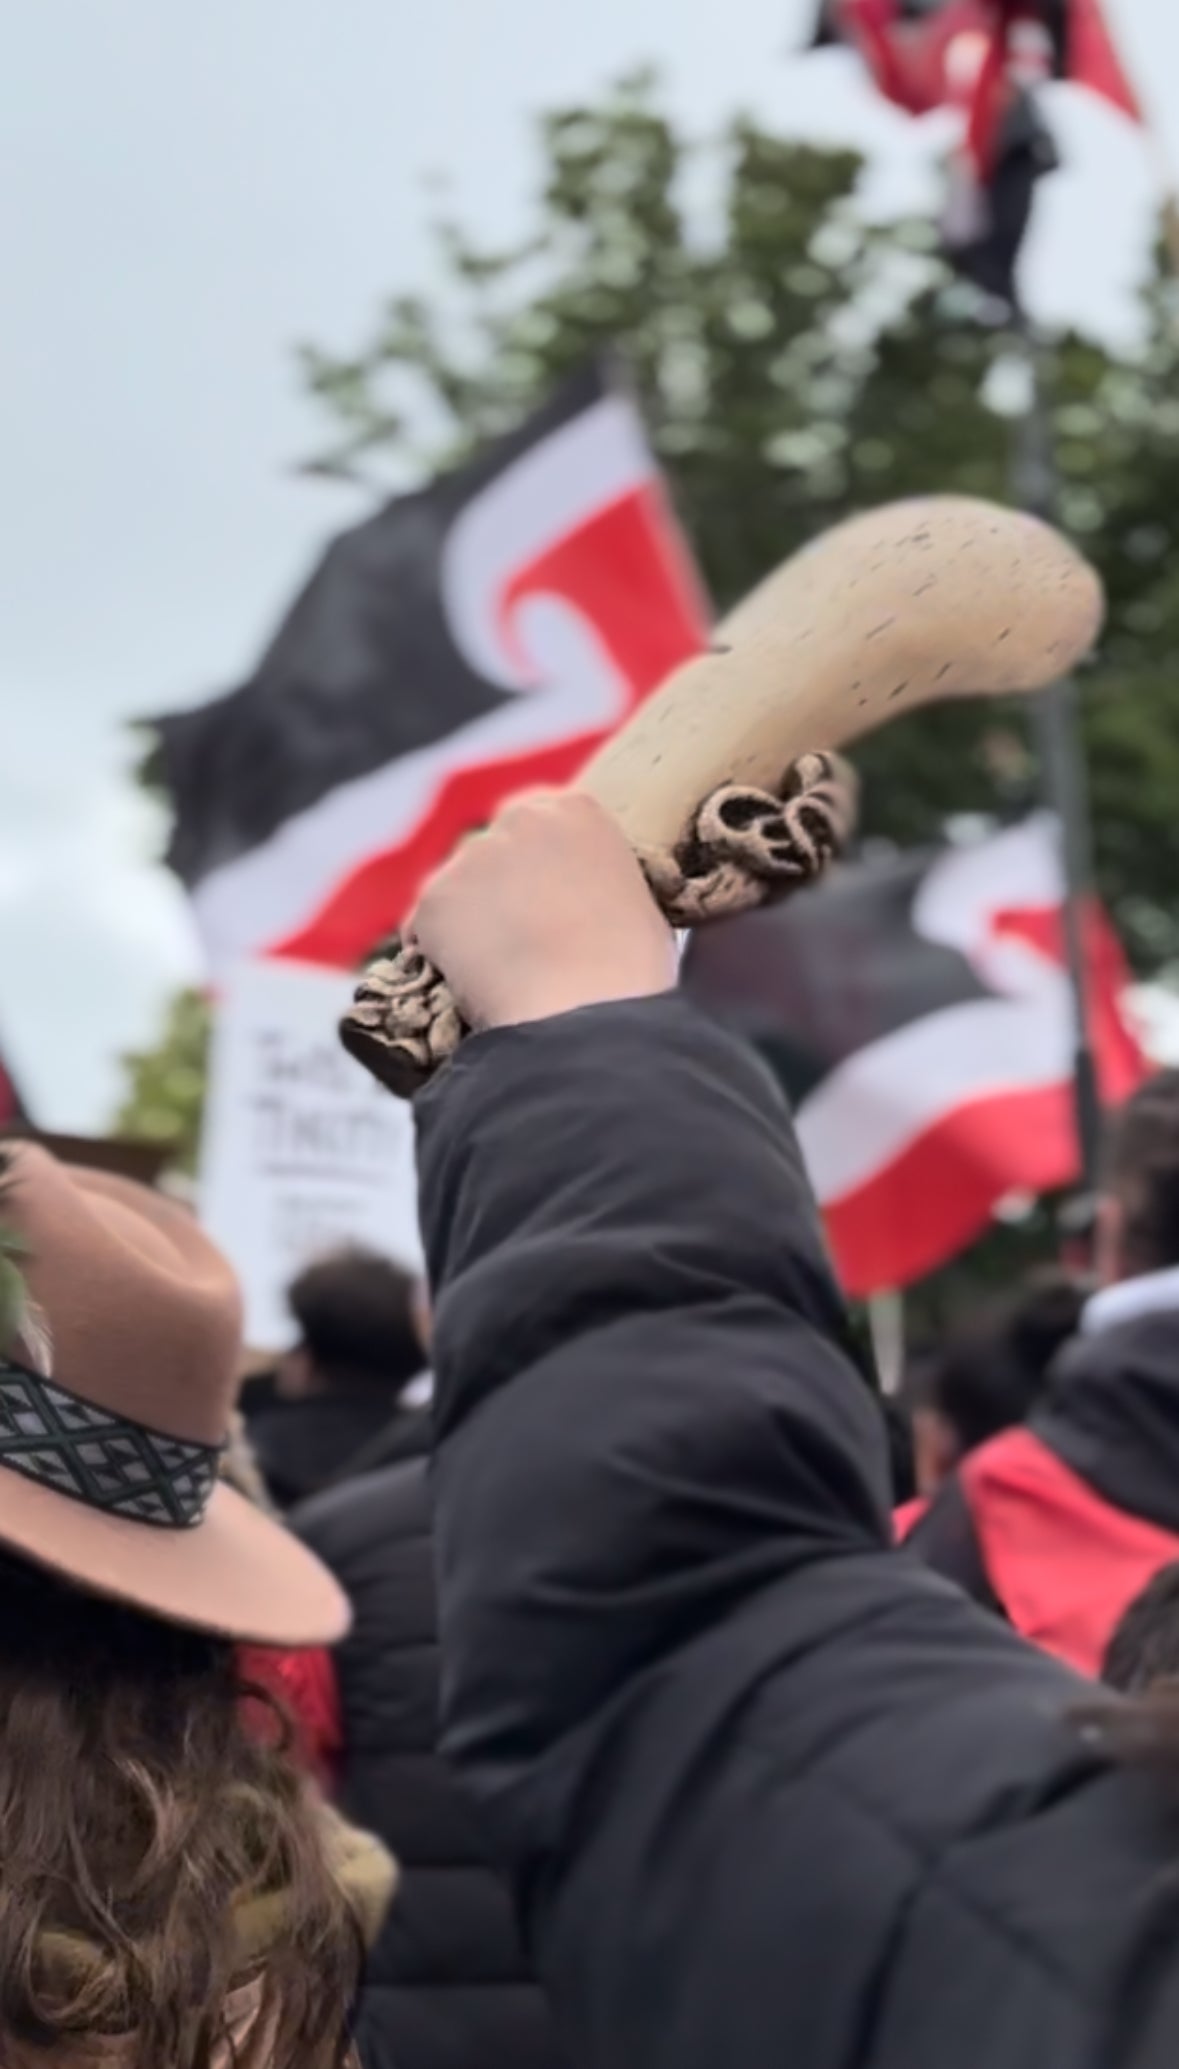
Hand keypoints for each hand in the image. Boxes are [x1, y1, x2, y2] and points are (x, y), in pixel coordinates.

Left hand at [411, 792, 677, 1030]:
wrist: (584, 1009)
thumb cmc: (627, 969)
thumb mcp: (633, 903)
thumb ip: (594, 883)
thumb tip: (577, 904)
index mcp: (578, 811)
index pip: (538, 818)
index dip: (533, 865)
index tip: (539, 898)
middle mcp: (521, 818)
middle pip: (491, 848)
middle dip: (495, 886)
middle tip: (514, 938)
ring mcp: (472, 856)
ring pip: (457, 888)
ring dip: (467, 921)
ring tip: (496, 972)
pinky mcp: (435, 898)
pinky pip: (425, 927)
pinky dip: (438, 953)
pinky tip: (469, 983)